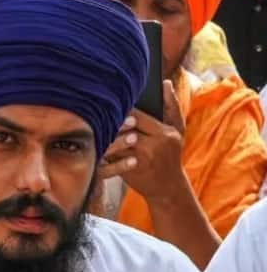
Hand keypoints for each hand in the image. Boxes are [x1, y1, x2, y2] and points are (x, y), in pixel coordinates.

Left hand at [98, 80, 186, 201]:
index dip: (122, 109)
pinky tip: (95, 139)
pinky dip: (103, 147)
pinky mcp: (128, 171)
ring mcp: (139, 160)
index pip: (137, 116)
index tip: (111, 101)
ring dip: (105, 133)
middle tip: (95, 109)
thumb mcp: (178, 130)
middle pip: (124, 129)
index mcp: (164, 133)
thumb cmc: (172, 154)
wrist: (169, 187)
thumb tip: (166, 83)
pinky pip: (111, 156)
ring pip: (115, 142)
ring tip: (92, 122)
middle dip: (111, 120)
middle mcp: (152, 146)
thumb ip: (172, 106)